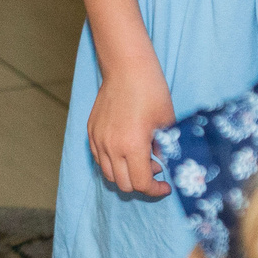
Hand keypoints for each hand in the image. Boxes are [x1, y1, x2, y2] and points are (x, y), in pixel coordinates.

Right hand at [90, 57, 175, 197]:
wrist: (127, 68)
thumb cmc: (150, 91)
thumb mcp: (166, 123)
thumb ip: (164, 150)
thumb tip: (161, 164)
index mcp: (133, 146)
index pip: (141, 183)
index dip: (156, 189)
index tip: (165, 185)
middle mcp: (111, 147)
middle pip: (124, 184)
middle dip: (142, 183)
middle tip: (154, 169)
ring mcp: (98, 139)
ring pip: (109, 174)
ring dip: (125, 174)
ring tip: (139, 160)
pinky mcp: (91, 131)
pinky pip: (99, 158)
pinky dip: (112, 162)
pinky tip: (125, 150)